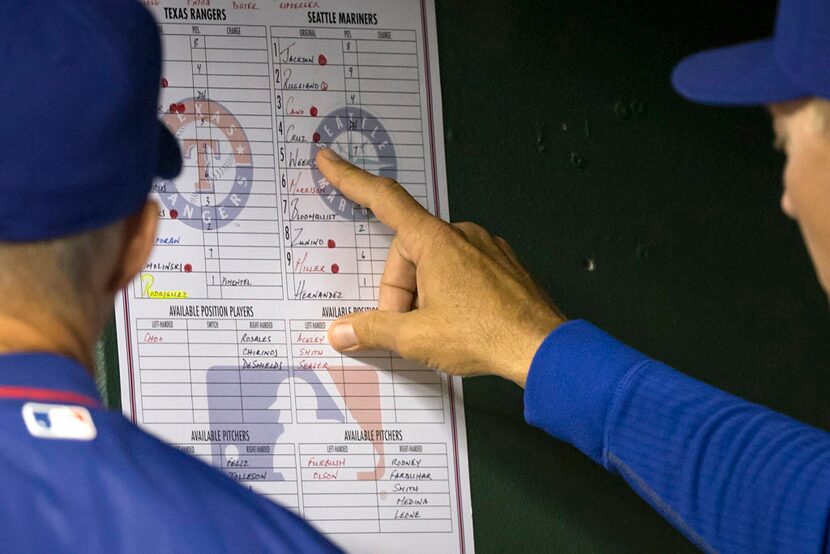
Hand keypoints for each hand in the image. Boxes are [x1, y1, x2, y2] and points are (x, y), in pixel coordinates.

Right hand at [316, 148, 564, 386]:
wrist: (543, 348)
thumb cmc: (483, 335)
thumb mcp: (416, 337)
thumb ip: (373, 330)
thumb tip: (340, 331)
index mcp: (435, 241)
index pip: (384, 200)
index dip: (350, 180)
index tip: (329, 160)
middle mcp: (462, 235)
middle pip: (409, 252)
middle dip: (399, 290)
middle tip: (406, 328)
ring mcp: (487, 247)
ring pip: (436, 263)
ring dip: (424, 294)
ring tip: (437, 329)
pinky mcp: (504, 264)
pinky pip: (463, 269)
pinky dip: (450, 292)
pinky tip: (459, 322)